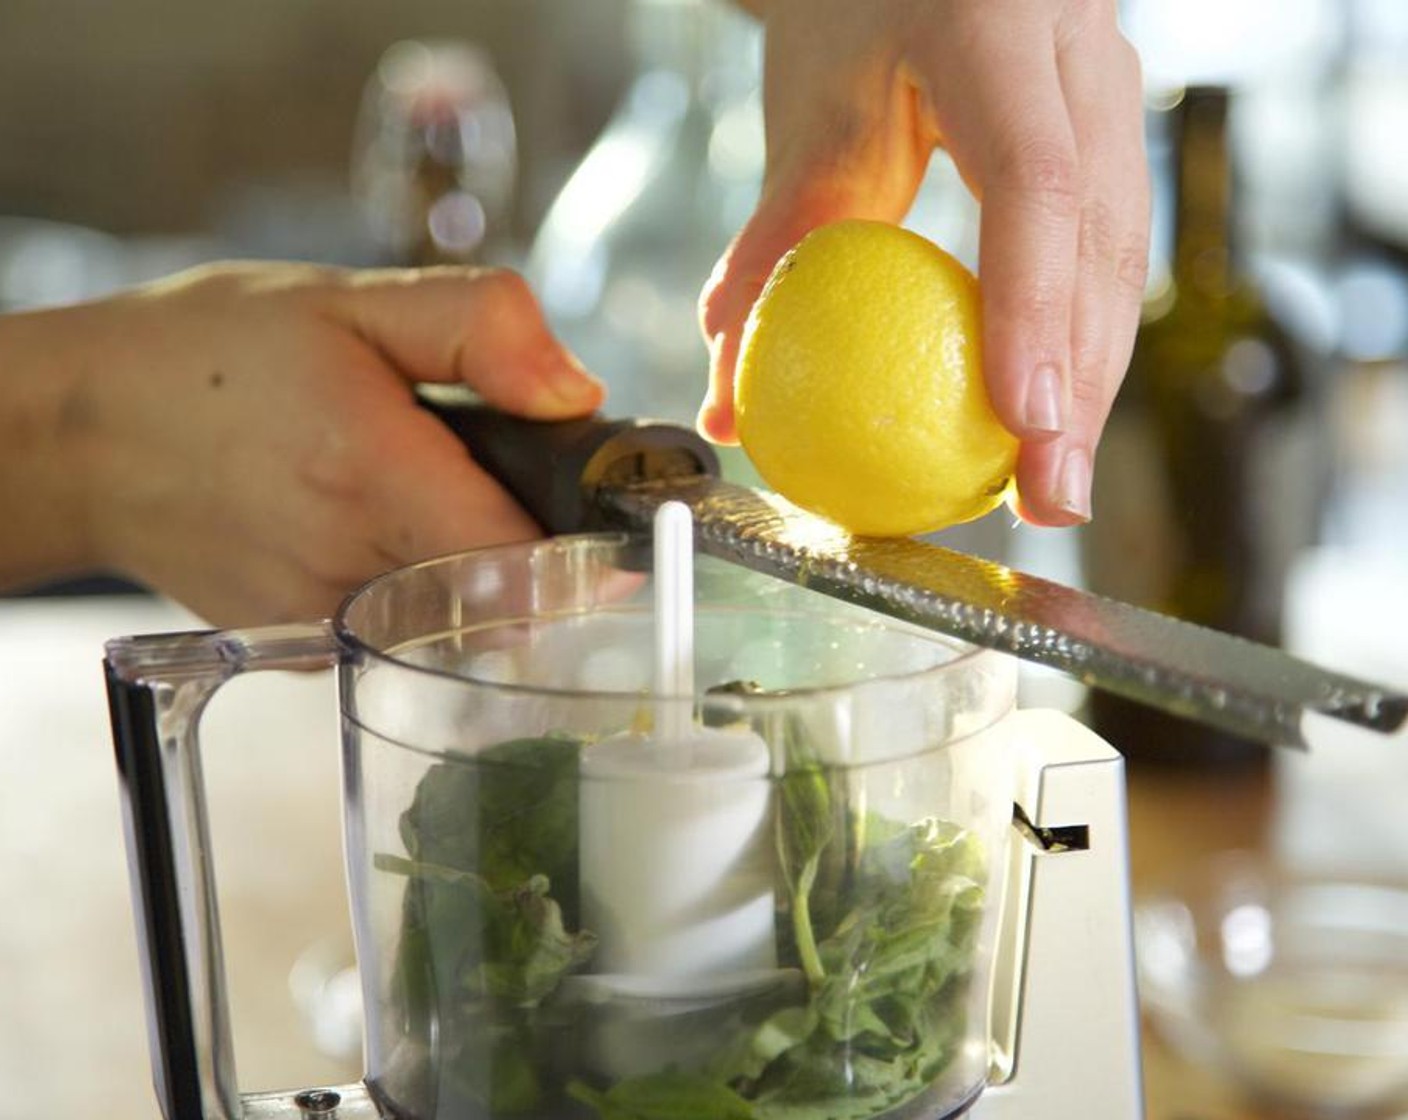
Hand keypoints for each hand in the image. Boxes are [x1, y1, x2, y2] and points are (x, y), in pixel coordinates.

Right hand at [4, 262, 602, 623]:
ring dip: (477, 569)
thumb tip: (578, 392)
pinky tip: (375, 529)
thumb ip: (479, 330)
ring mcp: (322, 625)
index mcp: (373, 476)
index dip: (589, 546)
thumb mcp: (349, 300)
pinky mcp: (301, 653)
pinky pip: (400, 630)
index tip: (615, 521)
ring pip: (458, 622)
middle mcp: (350, 569)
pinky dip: (416, 587)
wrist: (84, 435)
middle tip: (515, 481)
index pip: (531, 558)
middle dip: (540, 548)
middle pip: (508, 596)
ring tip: (428, 494)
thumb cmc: (209, 357)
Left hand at [699, 0, 1149, 525]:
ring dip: (1094, 377)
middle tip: (1049, 497)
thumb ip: (773, 244)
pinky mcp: (1115, 126)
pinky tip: (1051, 412)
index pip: (1034, 187)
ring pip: (1123, 253)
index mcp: (998, 29)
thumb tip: (729, 396)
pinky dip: (1080, 338)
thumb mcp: (807, 110)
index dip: (1032, 314)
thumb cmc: (851, 7)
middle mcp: (1080, 53)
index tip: (1020, 425)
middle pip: (1102, 240)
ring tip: (1054, 480)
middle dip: (1083, 385)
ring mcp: (1113, 85)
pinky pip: (1108, 247)